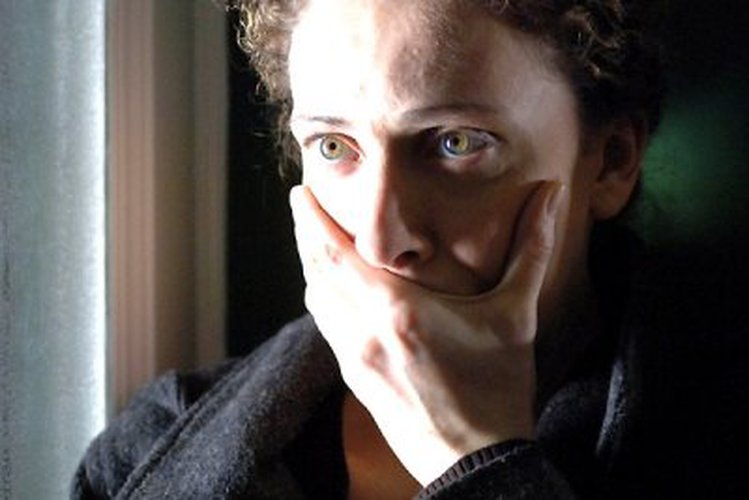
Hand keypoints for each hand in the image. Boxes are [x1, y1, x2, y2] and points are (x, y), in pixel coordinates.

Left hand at [290, 181, 564, 484]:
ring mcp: (353, 359)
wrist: (476, 461)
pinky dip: (322, 297)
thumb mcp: (517, 315)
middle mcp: (364, 332)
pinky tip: (334, 289)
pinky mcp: (354, 379)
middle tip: (300, 202)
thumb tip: (550, 194)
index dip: (310, 218)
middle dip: (304, 231)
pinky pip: (325, 326)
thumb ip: (530, 249)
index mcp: (398, 310)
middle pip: (315, 269)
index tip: (300, 190)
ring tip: (315, 239)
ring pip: (315, 298)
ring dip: (310, 264)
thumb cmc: (500, 387)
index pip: (335, 251)